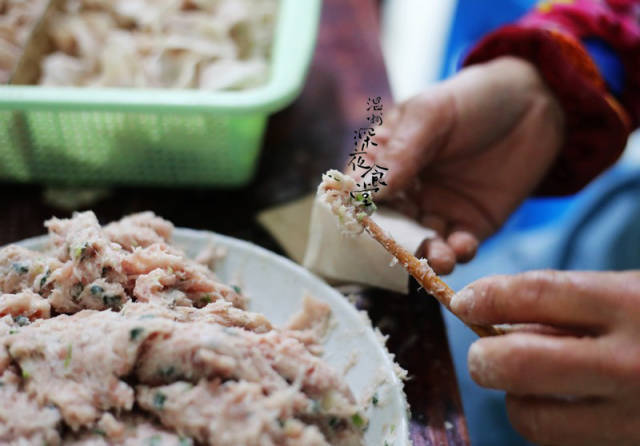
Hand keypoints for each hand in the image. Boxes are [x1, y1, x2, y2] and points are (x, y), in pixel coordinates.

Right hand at [362, 57, 564, 273]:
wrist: (535, 103)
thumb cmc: (473, 98)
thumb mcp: (431, 114)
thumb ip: (400, 151)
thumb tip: (366, 190)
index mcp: (386, 160)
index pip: (361, 190)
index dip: (357, 209)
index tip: (360, 225)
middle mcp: (406, 190)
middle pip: (389, 224)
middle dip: (392, 242)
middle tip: (399, 251)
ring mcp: (437, 209)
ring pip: (421, 242)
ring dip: (426, 255)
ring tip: (438, 257)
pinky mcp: (470, 224)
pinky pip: (457, 246)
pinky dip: (457, 252)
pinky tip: (463, 247)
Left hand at [451, 270, 639, 445]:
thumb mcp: (631, 294)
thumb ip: (571, 305)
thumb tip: (496, 319)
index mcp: (632, 305)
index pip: (535, 293)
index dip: (486, 295)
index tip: (463, 300)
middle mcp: (631, 363)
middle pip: (518, 363)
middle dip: (485, 357)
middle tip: (484, 353)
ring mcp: (635, 418)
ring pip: (533, 419)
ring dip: (516, 399)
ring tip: (530, 384)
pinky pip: (563, 443)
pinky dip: (548, 424)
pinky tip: (565, 406)